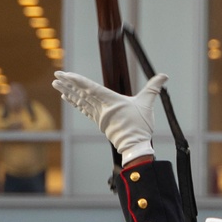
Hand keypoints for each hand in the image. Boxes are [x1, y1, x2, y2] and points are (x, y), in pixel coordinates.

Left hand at [52, 70, 166, 162]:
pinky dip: (75, 102)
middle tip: (56, 74)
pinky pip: (84, 109)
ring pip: (80, 100)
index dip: (77, 81)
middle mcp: (102, 107)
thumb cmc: (141, 126)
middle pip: (81, 93)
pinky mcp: (99, 121)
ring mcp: (99, 115)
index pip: (91, 88)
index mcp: (111, 101)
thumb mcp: (148, 104)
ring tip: (56, 84)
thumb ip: (154, 88)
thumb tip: (165, 76)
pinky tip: (67, 97)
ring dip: (67, 91)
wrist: (136, 146)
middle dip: (67, 84)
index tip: (66, 75)